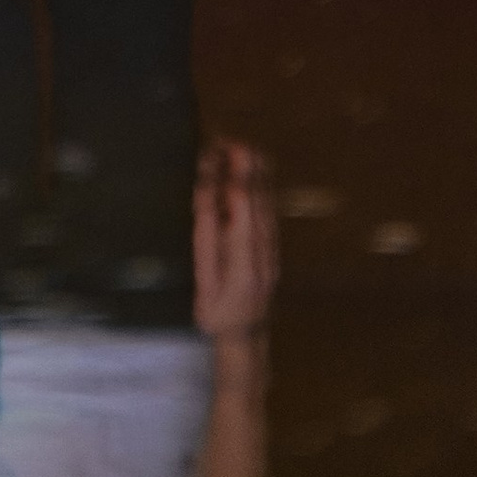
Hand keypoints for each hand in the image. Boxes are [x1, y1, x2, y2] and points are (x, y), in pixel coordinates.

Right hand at [193, 139, 278, 340]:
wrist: (246, 338)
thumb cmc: (216, 310)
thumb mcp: (203, 276)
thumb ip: (206, 233)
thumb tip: (206, 192)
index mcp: (246, 253)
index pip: (244, 199)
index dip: (234, 169)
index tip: (218, 144)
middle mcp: (266, 245)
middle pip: (261, 193)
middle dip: (246, 161)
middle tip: (224, 137)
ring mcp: (273, 247)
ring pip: (268, 200)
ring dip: (253, 170)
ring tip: (234, 146)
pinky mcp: (273, 248)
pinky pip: (268, 209)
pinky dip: (258, 186)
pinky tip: (249, 174)